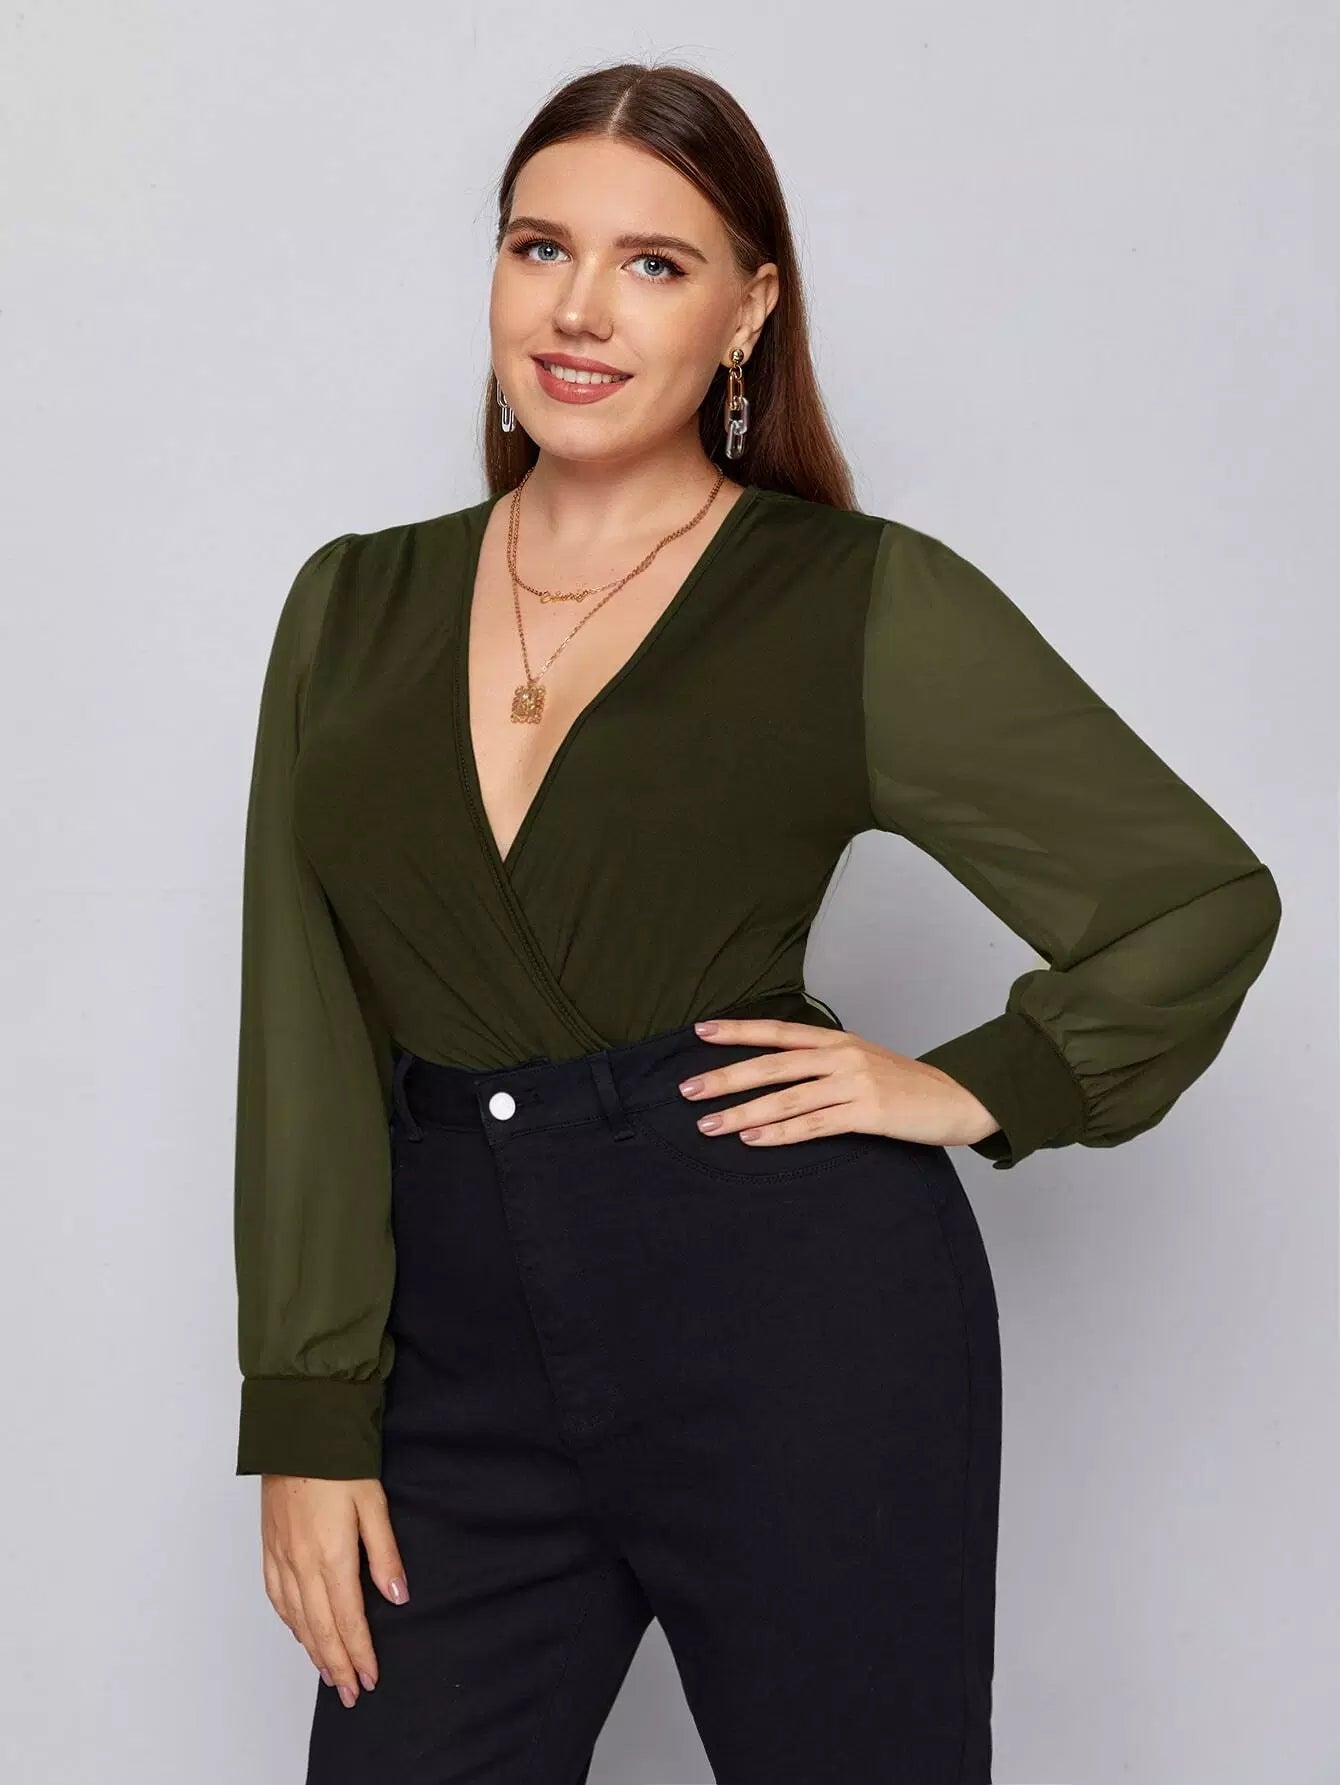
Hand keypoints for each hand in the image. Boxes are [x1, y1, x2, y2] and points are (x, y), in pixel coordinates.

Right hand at [260, 1474, 408, 1707]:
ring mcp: (280, 1556)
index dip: (359, 1653)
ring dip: (313, 1650)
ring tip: (328, 1674)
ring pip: (296, 1619)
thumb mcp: (373, 1503)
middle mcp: (300, 1564)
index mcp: (330, 1556)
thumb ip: (385, 1554)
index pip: (347, 1620)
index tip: (369, 1679)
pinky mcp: (269, 1546)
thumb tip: (397, 1598)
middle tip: (350, 1694)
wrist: (296, 1431)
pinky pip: (277, 1597)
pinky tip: (300, 1631)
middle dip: (336, 1665)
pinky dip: (290, 1622)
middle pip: (319, 1629)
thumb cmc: (338, 1462)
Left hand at [681, 1016, 1001, 1149]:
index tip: (700, 1031)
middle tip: (688, 1091)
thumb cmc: (907, 1085)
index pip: (778, 1032)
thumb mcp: (862, 1061)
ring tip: (710, 1125)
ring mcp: (854, 1083)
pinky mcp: (867, 1112)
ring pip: (786, 1098)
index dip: (738, 1031)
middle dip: (726, 1077)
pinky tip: (753, 1139)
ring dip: (743, 1112)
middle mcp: (841, 1055)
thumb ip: (823, 1063)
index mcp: (838, 1040)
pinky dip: (780, 1132)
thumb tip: (778, 1073)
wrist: (959, 1100)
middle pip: (772, 1065)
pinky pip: (814, 1124)